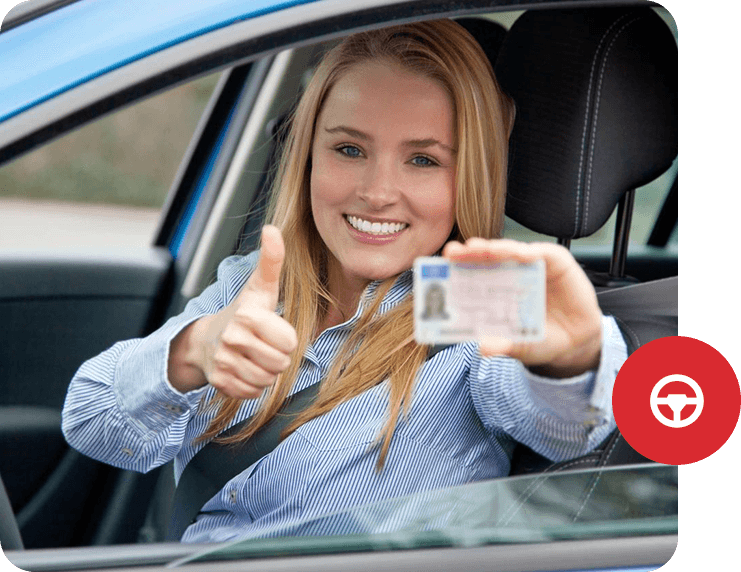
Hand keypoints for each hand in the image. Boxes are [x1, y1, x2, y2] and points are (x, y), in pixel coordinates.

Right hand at [169, 225, 297, 397]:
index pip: (290, 343)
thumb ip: (272, 260)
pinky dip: (253, 385)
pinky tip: (244, 369)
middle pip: (280, 364)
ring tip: (255, 356)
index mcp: (248, 315)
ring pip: (267, 380)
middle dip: (278, 357)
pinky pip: (252, 393)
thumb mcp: (262, 287)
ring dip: (266, 372)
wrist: (207, 339)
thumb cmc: (245, 312)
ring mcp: (224, 361)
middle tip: (264, 345)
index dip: (286, 339)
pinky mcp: (219, 382)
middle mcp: (232, 338)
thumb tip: (272, 228)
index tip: (273, 330)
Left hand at [442, 238, 602, 377]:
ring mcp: (532, 265)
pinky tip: (519, 254)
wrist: (577, 342)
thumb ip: (503, 345)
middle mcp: (510, 273)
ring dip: (494, 248)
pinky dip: (529, 252)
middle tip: (453, 252)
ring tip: (479, 249)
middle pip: (485, 258)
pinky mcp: (556, 261)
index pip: (471, 273)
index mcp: (495, 290)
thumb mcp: (521, 346)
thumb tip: (481, 348)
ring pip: (509, 251)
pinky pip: (541, 253)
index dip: (456, 268)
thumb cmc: (542, 339)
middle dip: (468, 253)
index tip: (441, 264)